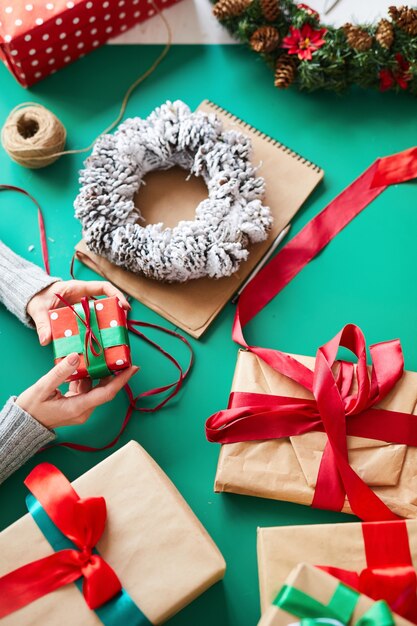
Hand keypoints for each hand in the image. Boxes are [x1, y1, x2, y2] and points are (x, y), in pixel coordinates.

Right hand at [16, 353, 137, 428]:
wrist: (23, 423)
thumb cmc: (31, 408)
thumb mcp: (42, 388)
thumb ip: (60, 372)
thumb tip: (77, 357)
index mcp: (78, 408)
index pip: (106, 393)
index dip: (121, 380)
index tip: (132, 368)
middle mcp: (84, 410)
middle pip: (104, 390)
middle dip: (114, 373)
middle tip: (120, 356)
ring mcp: (81, 409)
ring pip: (94, 388)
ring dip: (97, 374)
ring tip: (100, 356)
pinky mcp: (76, 406)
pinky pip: (86, 390)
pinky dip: (85, 378)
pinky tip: (81, 367)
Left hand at [27, 280, 130, 345]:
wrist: (33, 299)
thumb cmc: (38, 298)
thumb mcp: (39, 310)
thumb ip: (43, 324)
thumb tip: (46, 340)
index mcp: (78, 288)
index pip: (102, 287)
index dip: (116, 294)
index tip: (125, 305)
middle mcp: (84, 296)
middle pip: (106, 301)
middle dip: (117, 311)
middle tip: (123, 324)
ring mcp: (83, 306)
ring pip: (101, 312)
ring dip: (109, 321)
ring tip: (116, 333)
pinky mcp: (80, 316)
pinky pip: (93, 320)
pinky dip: (98, 328)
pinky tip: (101, 339)